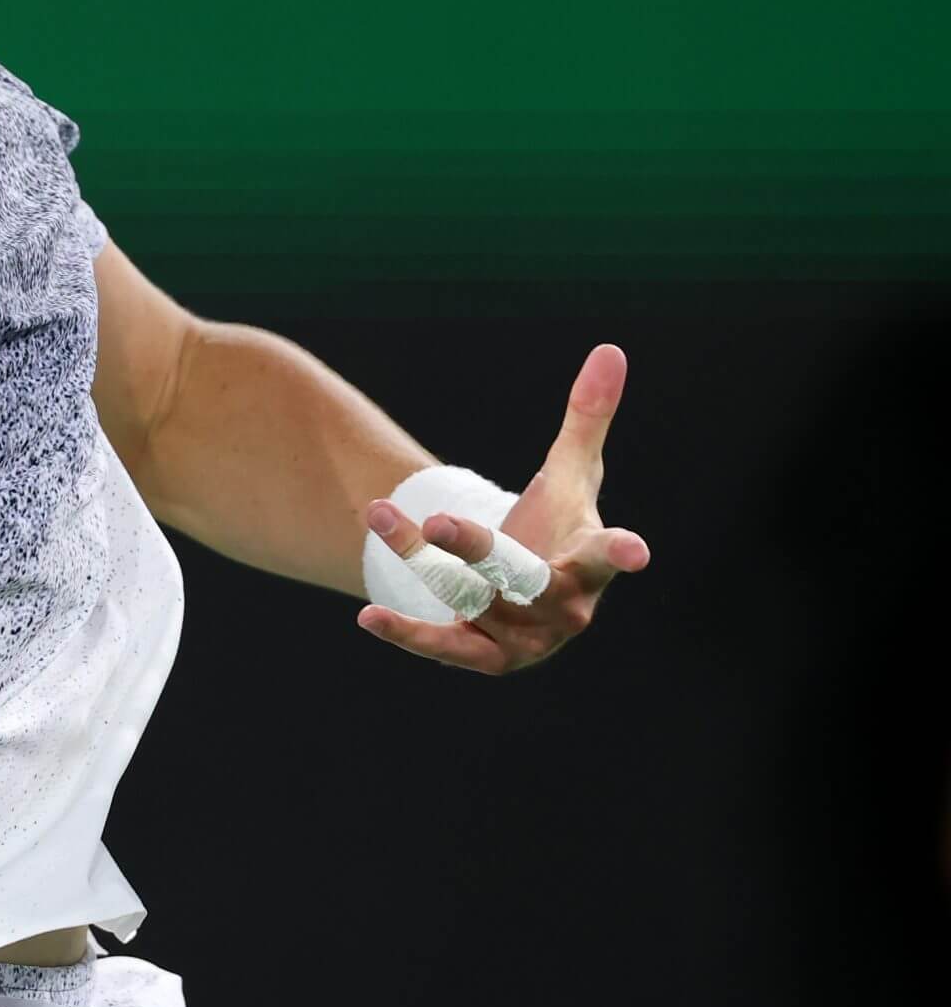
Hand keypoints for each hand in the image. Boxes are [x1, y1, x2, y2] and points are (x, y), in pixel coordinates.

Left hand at [358, 343, 651, 673]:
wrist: (524, 590)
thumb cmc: (557, 523)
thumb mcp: (571, 470)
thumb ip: (588, 416)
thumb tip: (610, 349)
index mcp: (591, 560)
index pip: (609, 554)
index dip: (622, 553)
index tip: (637, 551)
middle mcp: (564, 607)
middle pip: (524, 580)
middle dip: (480, 550)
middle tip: (438, 519)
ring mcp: (525, 638)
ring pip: (468, 596)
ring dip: (419, 558)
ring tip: (378, 512)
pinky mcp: (484, 657)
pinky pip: (444, 646)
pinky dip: (408, 634)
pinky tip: (368, 617)